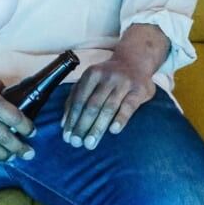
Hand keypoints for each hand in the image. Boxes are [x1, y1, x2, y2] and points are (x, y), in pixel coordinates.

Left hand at [60, 24, 169, 150]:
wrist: (136, 61)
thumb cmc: (108, 77)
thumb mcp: (90, 80)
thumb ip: (75, 97)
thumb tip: (64, 123)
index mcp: (92, 74)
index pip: (79, 100)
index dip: (72, 119)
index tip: (67, 137)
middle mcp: (107, 77)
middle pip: (92, 106)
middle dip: (82, 126)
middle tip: (76, 143)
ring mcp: (124, 83)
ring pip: (108, 108)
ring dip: (98, 127)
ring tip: (90, 143)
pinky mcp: (139, 90)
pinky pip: (129, 106)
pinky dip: (120, 118)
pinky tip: (113, 131)